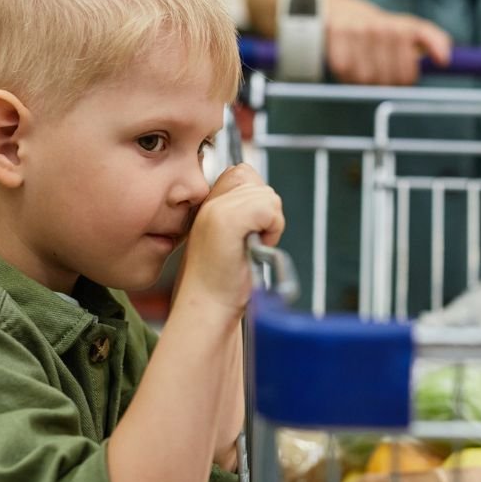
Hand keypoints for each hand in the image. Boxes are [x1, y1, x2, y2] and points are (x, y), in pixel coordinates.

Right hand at [180, 164, 284, 317]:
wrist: (208, 307)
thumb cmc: (222, 281)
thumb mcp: (231, 237)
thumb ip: (243, 211)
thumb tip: (264, 197)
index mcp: (209, 203)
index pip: (243, 173)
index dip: (257, 201)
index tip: (248, 231)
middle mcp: (209, 202)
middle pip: (257, 182)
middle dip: (266, 212)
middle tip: (251, 242)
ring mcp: (216, 209)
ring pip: (266, 195)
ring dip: (270, 223)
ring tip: (251, 247)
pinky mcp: (226, 221)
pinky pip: (268, 208)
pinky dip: (272, 229)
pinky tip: (256, 248)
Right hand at [327, 0, 451, 84]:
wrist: (335, 6)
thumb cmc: (376, 25)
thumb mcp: (408, 27)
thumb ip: (432, 40)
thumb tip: (445, 59)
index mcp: (402, 28)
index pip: (408, 73)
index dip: (405, 79)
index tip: (402, 73)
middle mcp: (380, 27)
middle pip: (387, 79)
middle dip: (385, 81)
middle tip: (380, 70)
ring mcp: (356, 31)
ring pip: (365, 78)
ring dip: (364, 79)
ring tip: (364, 64)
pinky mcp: (334, 35)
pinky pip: (344, 71)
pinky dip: (345, 73)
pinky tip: (349, 62)